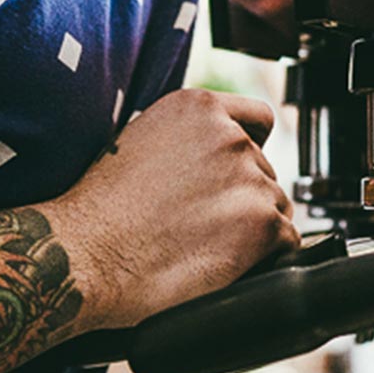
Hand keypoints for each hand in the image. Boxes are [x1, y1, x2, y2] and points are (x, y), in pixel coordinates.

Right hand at [42, 89, 299, 331]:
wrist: (86, 254)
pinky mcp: (262, 223)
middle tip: (200, 225)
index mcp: (199, 108)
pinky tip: (225, 264)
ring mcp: (250, 178)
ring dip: (252, 228)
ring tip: (203, 246)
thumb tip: (211, 161)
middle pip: (264, 170)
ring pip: (276, 206)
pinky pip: (287, 241)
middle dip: (241, 197)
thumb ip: (186, 140)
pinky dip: (265, 257)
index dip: (250, 149)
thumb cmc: (99, 212)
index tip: (235, 175)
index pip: (257, 119)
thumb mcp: (138, 142)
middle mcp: (230, 136)